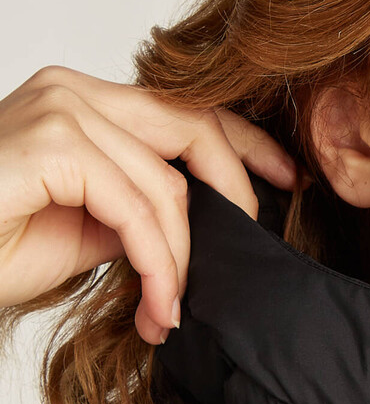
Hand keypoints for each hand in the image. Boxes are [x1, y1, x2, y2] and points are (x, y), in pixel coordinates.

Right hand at [0, 65, 298, 344]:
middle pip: (193, 128)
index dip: (246, 143)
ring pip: (168, 183)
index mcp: (83, 102)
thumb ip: (141, 213)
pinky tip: (156, 305)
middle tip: (257, 247)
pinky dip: (156, 262)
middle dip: (239, 191)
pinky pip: (135, 206)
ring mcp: (56, 110)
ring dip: (182, 260)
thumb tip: (199, 229)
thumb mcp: (87, 232)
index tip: (289, 180)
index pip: (187, 109)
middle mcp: (72, 91)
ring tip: (171, 312)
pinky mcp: (46, 143)